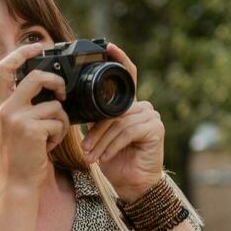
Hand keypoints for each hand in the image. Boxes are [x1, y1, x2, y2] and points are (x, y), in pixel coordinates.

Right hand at [0, 42, 70, 189]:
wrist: (17, 182)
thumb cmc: (22, 155)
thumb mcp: (17, 126)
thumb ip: (26, 105)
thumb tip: (51, 86)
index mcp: (0, 104)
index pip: (6, 67)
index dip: (22, 52)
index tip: (38, 46)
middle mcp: (5, 108)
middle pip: (37, 77)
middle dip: (57, 82)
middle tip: (63, 94)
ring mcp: (17, 118)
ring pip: (54, 104)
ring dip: (61, 121)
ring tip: (51, 136)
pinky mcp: (31, 130)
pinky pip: (59, 121)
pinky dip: (60, 134)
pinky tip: (49, 146)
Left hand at [77, 44, 164, 200]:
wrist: (132, 184)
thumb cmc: (115, 162)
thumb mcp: (99, 138)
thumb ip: (94, 119)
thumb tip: (75, 108)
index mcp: (128, 106)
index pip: (126, 78)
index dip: (119, 60)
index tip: (108, 46)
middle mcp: (142, 107)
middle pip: (113, 110)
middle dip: (96, 131)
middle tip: (84, 149)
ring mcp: (151, 116)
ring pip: (118, 122)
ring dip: (102, 142)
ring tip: (92, 157)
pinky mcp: (155, 128)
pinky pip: (128, 131)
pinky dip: (113, 145)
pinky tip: (105, 158)